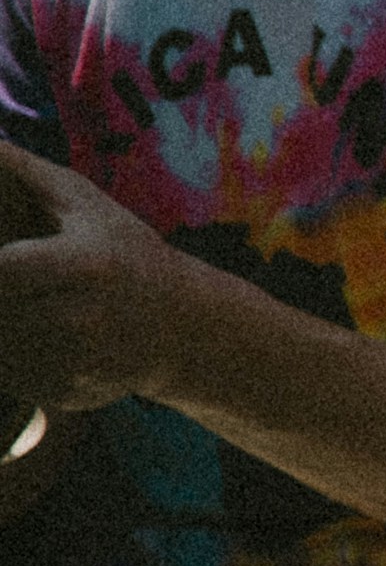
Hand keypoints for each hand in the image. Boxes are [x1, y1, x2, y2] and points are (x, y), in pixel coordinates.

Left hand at [0, 143, 192, 410]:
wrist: (187, 328)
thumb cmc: (127, 253)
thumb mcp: (87, 205)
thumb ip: (25, 173)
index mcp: (85, 265)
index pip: (1, 271)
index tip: (3, 262)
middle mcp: (83, 319)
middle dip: (1, 296)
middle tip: (22, 283)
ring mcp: (76, 362)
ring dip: (5, 327)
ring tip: (34, 305)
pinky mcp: (67, 392)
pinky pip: (11, 376)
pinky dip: (13, 359)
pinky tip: (44, 339)